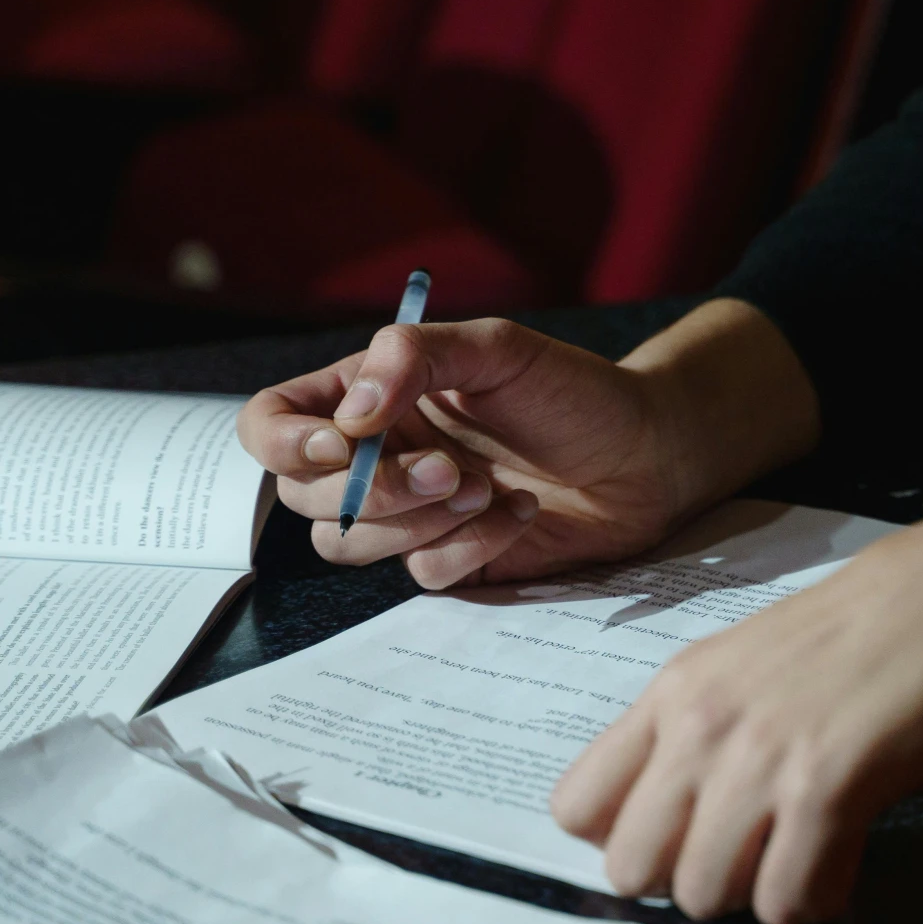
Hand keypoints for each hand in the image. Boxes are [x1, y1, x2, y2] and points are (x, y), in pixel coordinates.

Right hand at [236, 299, 819, 587]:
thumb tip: (349, 412)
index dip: (283, 443)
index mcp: (369, 394)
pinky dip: (470, 545)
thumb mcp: (499, 349)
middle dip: (370, 489)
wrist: (651, 452)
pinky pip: (422, 574)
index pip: (271, 423)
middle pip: (301, 495)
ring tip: (488, 486)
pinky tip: (521, 512)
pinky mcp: (451, 559)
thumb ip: (417, 357)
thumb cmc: (576, 389)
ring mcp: (410, 514)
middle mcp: (377, 455)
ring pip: (349, 544)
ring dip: (416, 520)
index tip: (341, 444)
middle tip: (451, 469)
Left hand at [548, 498, 922, 923]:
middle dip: (690, 878)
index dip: (629, 838)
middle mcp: (703, 720)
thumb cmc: (884, 624)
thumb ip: (708, 724)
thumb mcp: (761, 660)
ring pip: (706, 894)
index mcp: (679, 686)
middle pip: (632, 868)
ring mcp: (761, 754)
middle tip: (755, 850)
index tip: (687, 834)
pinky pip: (788, 898)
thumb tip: (673, 813)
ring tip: (810, 848)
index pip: (577, 805)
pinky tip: (851, 853)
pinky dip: (820, 896)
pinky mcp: (829, 786)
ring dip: (759, 891)